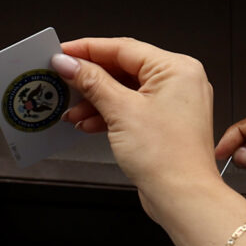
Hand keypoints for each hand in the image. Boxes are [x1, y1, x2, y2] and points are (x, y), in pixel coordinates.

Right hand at [52, 36, 223, 209]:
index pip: (123, 48)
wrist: (183, 198)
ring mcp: (173, 104)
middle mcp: (179, 81)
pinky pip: (132, 108)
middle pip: (123, 69)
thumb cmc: (168, 158)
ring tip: (72, 110)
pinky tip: (88, 123)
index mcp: (177, 68)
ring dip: (96, 100)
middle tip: (62, 80)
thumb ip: (92, 82)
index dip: (88, 49)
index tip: (62, 53)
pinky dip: (110, 114)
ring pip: (126, 91)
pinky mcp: (165, 123)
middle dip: (90, 80)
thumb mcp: (121, 111)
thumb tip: (70, 63)